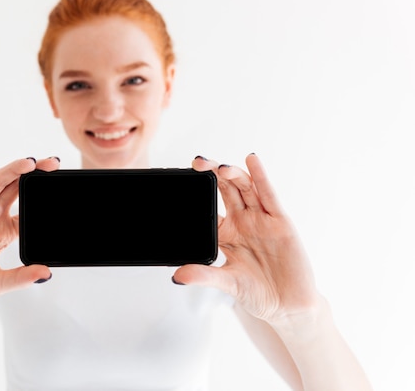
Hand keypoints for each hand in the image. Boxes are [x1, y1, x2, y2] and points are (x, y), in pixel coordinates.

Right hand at [0, 157, 59, 307]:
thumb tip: (46, 274)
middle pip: (16, 188)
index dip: (43, 200)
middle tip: (54, 164)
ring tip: (30, 163)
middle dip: (34, 174)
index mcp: (3, 232)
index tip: (61, 192)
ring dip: (12, 169)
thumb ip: (19, 278)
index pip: (28, 210)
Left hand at [173, 154, 320, 325]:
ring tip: (219, 168)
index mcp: (226, 233)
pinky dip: (261, 177)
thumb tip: (177, 276)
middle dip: (212, 175)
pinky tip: (252, 160)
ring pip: (245, 188)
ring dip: (233, 174)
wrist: (288, 306)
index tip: (183, 181)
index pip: (208, 207)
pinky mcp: (280, 222)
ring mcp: (261, 219)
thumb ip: (203, 276)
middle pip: (225, 190)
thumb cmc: (258, 293)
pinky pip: (269, 196)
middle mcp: (243, 221)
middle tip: (197, 163)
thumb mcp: (226, 283)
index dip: (197, 193)